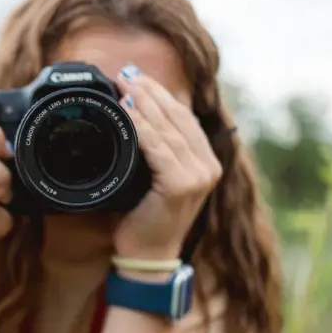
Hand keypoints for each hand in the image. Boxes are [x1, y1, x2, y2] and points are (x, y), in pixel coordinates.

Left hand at [112, 64, 221, 259]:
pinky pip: (158, 148)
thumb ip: (155, 152)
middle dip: (150, 92)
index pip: (184, 118)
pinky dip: (140, 128)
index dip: (161, 94)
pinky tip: (126, 113)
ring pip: (168, 130)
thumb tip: (137, 116)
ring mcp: (199, 176)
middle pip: (178, 118)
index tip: (136, 77)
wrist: (146, 257)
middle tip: (125, 74)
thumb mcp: (152, 179)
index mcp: (205, 163)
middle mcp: (208, 167)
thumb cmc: (144, 221)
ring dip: (143, 104)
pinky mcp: (182, 184)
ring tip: (123, 87)